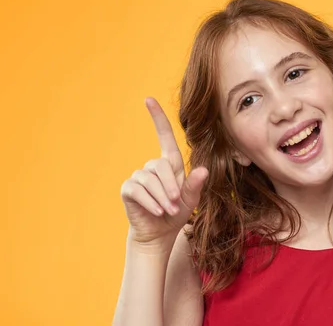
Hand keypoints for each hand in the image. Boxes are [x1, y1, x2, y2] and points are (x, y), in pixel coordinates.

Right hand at [120, 97, 207, 243]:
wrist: (160, 233)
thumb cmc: (177, 213)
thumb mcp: (191, 199)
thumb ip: (195, 185)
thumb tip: (204, 170)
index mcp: (169, 164)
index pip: (164, 136)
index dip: (157, 117)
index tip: (149, 99)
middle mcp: (152, 166)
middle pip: (161, 166)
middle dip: (171, 186)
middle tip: (176, 205)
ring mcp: (138, 177)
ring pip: (151, 180)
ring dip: (163, 197)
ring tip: (168, 211)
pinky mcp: (128, 189)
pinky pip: (139, 191)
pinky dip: (151, 202)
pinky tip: (158, 211)